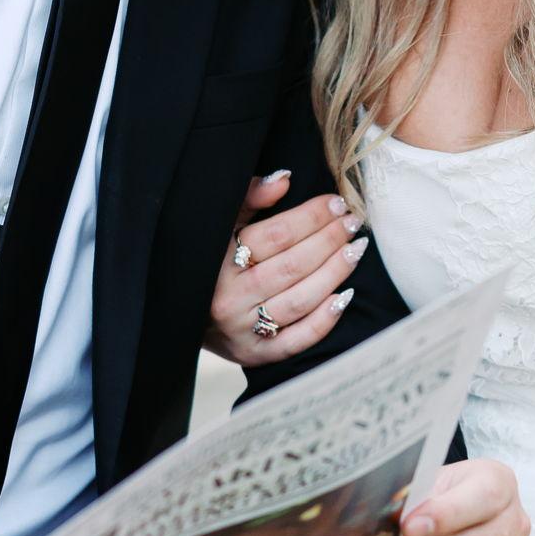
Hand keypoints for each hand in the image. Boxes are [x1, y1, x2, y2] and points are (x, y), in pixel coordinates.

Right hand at [206, 169, 369, 366]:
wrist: (179, 316)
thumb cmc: (208, 263)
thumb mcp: (218, 225)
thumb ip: (249, 199)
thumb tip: (284, 180)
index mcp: (217, 262)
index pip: (276, 234)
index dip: (311, 216)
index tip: (336, 203)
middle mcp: (228, 298)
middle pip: (293, 265)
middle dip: (330, 240)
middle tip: (352, 223)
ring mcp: (243, 331)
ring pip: (300, 299)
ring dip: (335, 273)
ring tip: (356, 250)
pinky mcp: (255, 356)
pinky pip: (298, 339)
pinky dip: (324, 319)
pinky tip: (344, 297)